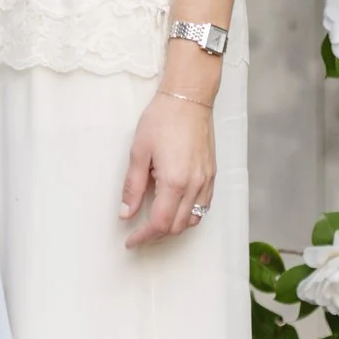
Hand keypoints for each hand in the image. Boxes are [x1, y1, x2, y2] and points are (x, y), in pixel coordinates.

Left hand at [119, 91, 214, 247]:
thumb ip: (132, 186)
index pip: (159, 224)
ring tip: (154, 221)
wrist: (189, 97)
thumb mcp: (139, 151)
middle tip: (138, 232)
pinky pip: (204, 207)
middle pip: (176, 227)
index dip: (143, 236)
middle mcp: (195, 186)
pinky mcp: (212, 174)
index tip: (130, 240)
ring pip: (192, 220)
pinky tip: (175, 207)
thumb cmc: (162, 119)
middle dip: (156, 235)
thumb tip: (125, 213)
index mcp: (175, 182)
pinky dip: (188, 215)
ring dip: (173, 227)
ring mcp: (206, 181)